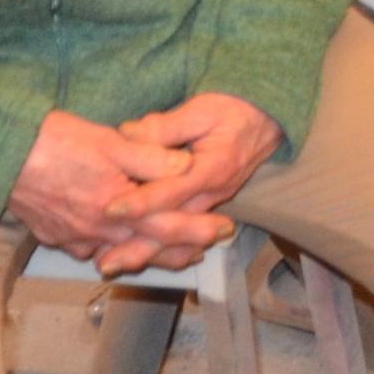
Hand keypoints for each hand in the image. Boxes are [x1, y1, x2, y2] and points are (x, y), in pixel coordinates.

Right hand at [10, 110, 193, 263]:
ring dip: (145, 253)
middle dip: (178, 251)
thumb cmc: (55, 142)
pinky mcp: (54, 237)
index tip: (223, 230)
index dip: (198, 229)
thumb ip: (150, 156)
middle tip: (204, 249)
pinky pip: (89, 248)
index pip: (168, 226)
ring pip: (118, 253)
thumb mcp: (110, 141)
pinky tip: (115, 240)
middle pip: (146, 249)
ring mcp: (74, 238)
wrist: (0, 155)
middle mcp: (97, 231)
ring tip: (167, 250)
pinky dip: (109, 247)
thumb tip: (186, 167)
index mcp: (116, 208)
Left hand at [91, 92, 283, 275]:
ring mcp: (211, 202)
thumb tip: (127, 133)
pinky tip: (133, 253)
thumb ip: (165, 125)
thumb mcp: (202, 109)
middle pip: (172, 227)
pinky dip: (157, 244)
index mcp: (213, 168)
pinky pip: (180, 230)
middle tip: (106, 262)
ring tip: (112, 264)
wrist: (267, 120)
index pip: (172, 191)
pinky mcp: (206, 204)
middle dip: (138, 246)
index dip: (141, 202)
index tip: (111, 209)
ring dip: (144, 252)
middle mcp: (213, 193)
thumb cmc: (235, 110)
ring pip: (175, 235)